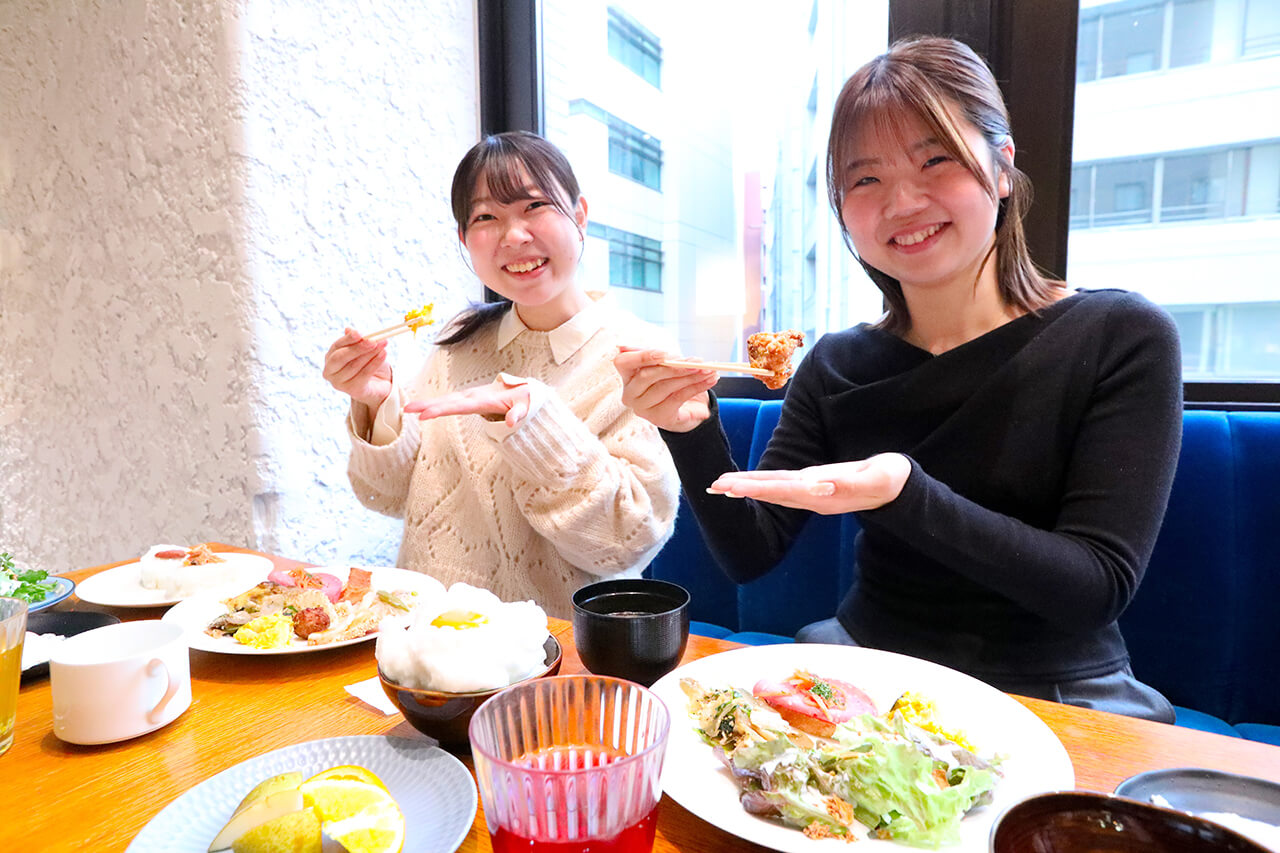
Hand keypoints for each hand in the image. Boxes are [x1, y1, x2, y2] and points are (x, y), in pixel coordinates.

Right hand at [323, 328, 391, 409]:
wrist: (379, 383)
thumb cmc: (368, 363)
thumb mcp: (363, 349)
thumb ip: (356, 340)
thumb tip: (349, 329)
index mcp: (330, 357)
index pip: (336, 346)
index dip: (348, 339)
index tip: (360, 333)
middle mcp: (330, 371)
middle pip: (341, 357)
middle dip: (357, 348)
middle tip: (373, 340)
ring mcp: (339, 383)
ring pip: (354, 366)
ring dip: (370, 354)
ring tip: (382, 345)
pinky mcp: (352, 390)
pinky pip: (364, 375)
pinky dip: (375, 363)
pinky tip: (383, 355)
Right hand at [405, 376, 532, 428]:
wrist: (525, 390)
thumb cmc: (525, 400)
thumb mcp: (526, 407)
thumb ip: (519, 414)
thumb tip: (511, 422)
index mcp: (484, 399)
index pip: (460, 406)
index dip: (441, 411)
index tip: (425, 415)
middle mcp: (474, 396)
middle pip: (447, 401)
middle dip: (427, 405)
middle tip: (407, 410)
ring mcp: (470, 396)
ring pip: (446, 400)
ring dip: (427, 403)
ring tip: (408, 409)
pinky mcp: (469, 399)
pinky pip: (450, 402)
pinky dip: (435, 404)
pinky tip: (423, 408)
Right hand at [614, 346, 717, 432]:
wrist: (683, 407)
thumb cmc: (669, 380)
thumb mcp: (662, 364)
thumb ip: (654, 354)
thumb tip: (638, 348)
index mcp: (627, 375)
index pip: (623, 362)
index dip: (642, 356)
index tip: (664, 354)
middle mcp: (630, 394)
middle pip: (647, 376)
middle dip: (674, 367)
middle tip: (697, 362)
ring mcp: (643, 408)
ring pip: (665, 388)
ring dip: (690, 377)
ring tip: (708, 370)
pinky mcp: (658, 418)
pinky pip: (678, 399)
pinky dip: (696, 388)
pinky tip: (709, 381)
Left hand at [707, 453, 911, 513]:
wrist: (900, 490)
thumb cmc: (891, 479)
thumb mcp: (879, 476)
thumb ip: (850, 480)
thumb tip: (818, 484)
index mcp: (824, 493)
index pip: (783, 490)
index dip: (757, 487)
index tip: (733, 486)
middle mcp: (813, 497)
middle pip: (772, 492)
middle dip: (743, 488)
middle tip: (714, 486)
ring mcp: (813, 494)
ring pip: (773, 490)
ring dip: (747, 488)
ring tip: (722, 485)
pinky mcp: (815, 488)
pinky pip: (782, 487)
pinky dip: (761, 485)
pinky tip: (747, 485)